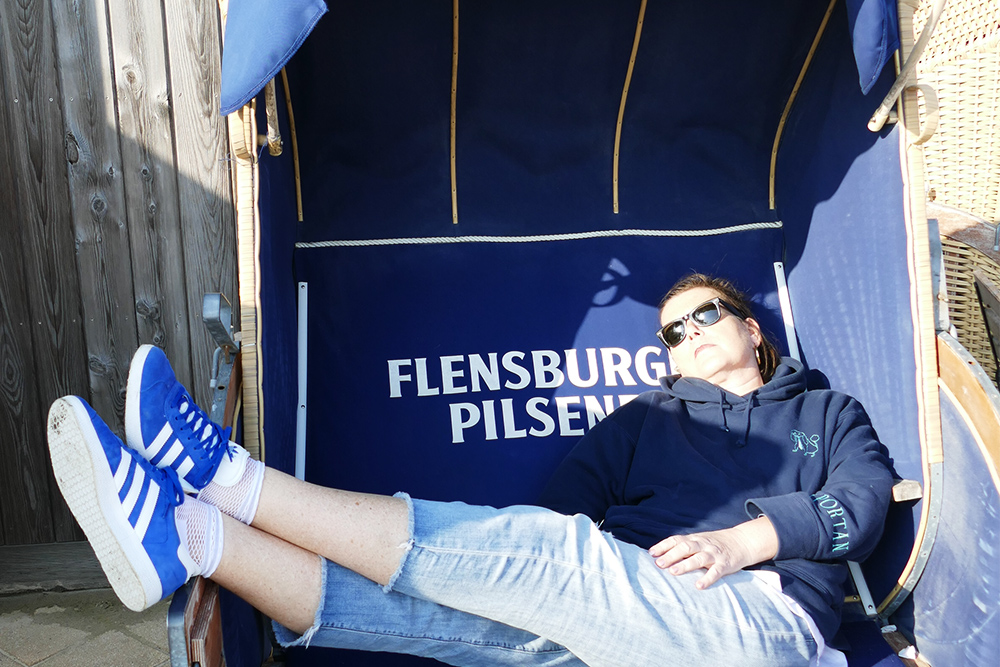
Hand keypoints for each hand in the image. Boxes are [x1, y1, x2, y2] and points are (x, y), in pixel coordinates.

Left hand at [647, 516, 778, 589]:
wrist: (742, 541)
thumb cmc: (714, 543)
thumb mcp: (699, 541)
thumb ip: (683, 546)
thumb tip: (660, 555)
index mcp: (694, 539)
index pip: (676, 540)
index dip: (663, 546)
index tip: (651, 553)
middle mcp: (702, 545)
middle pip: (685, 548)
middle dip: (671, 555)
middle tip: (659, 564)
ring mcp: (714, 554)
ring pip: (698, 558)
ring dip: (685, 565)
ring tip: (673, 572)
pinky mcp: (725, 564)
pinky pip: (715, 571)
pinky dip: (707, 578)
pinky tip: (699, 586)